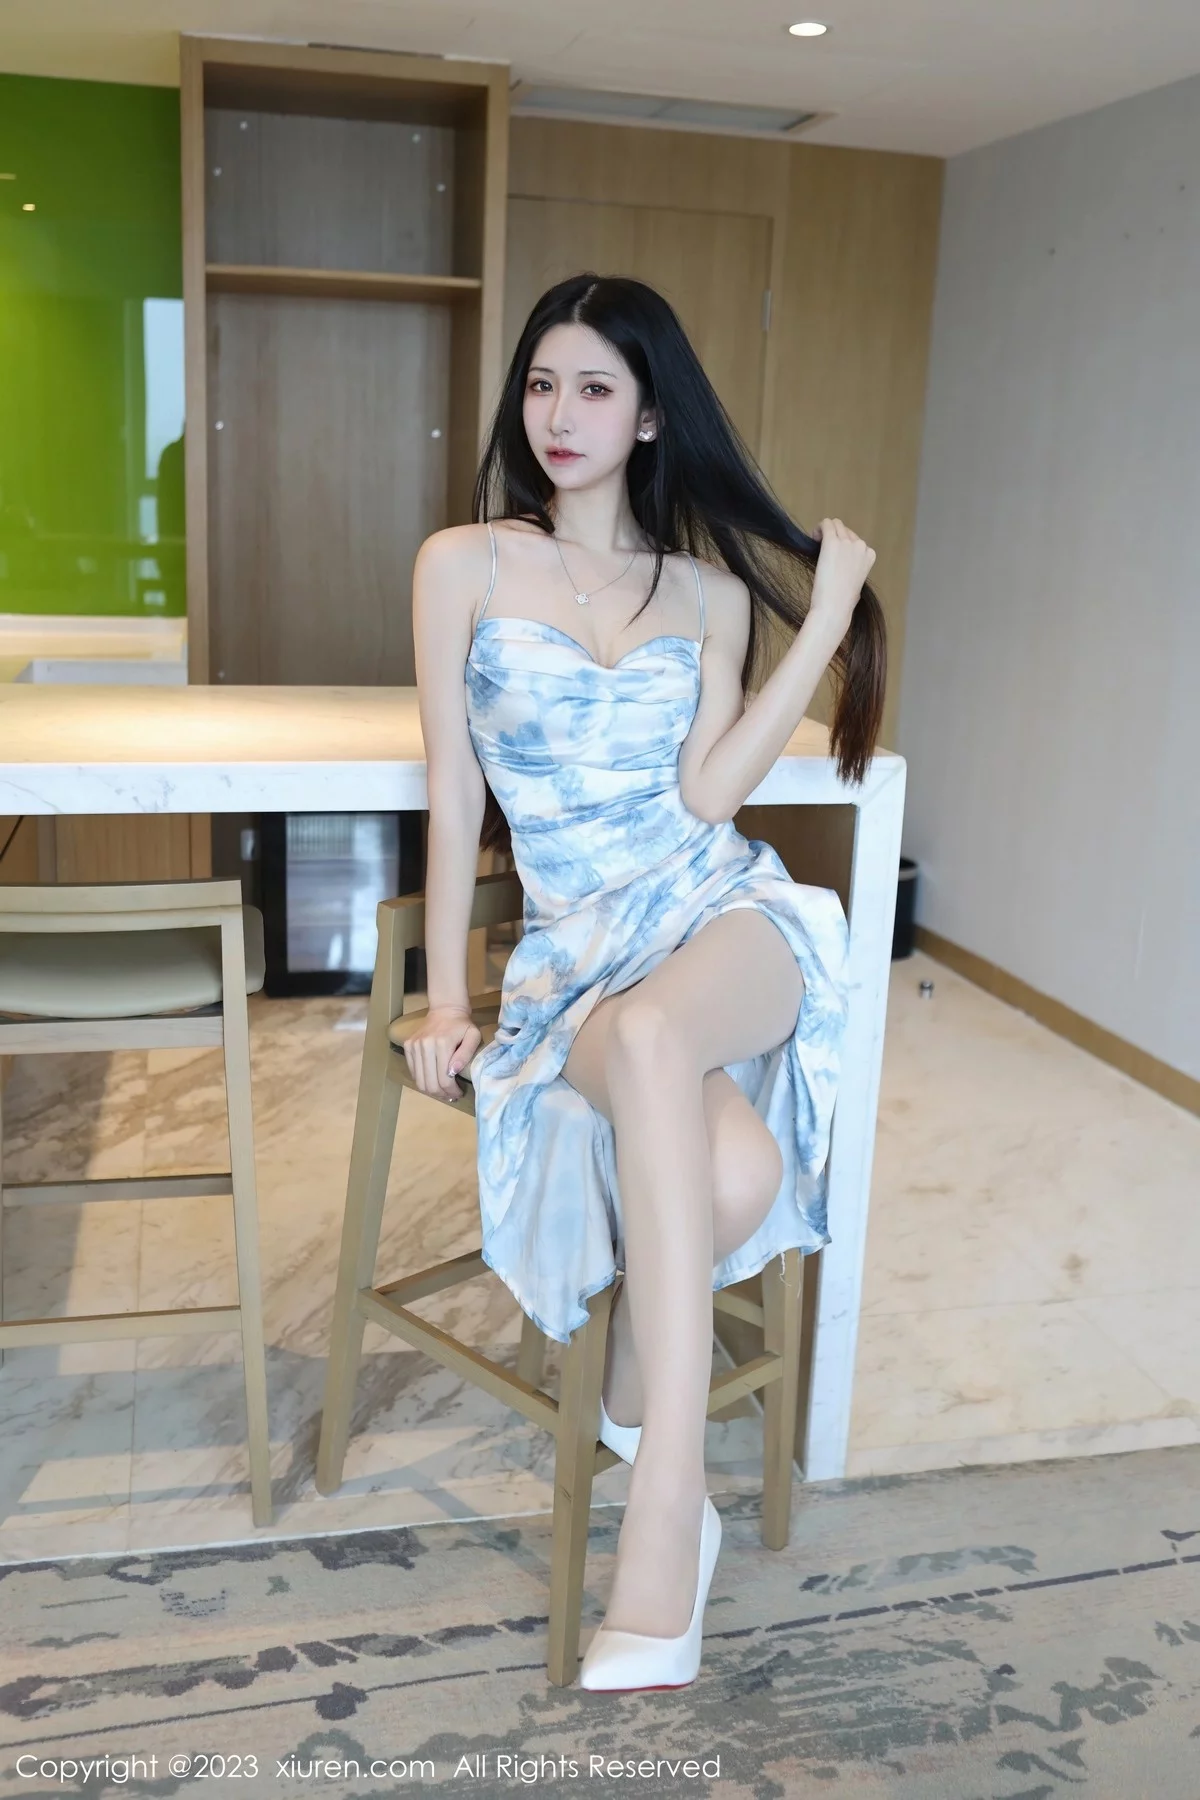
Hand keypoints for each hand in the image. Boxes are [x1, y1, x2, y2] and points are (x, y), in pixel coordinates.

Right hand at [401, 1003, 480, 1102]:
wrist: (445, 1009)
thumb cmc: (462, 1025)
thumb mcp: (473, 1036)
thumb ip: (465, 1054)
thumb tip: (453, 1072)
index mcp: (442, 1044)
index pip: (444, 1079)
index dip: (451, 1091)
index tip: (458, 1093)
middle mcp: (425, 1045)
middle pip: (430, 1083)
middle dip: (441, 1094)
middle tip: (450, 1095)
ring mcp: (414, 1046)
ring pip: (419, 1080)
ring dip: (431, 1090)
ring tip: (442, 1090)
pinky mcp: (408, 1046)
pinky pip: (413, 1071)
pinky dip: (422, 1079)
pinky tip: (432, 1079)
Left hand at [808, 517, 875, 639]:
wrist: (834, 607)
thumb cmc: (843, 602)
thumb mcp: (857, 585)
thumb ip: (855, 571)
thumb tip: (845, 568)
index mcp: (869, 555)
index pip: (855, 540)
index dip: (842, 546)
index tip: (833, 556)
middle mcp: (861, 546)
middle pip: (845, 530)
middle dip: (833, 536)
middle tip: (821, 550)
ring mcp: (847, 542)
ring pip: (835, 524)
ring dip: (825, 531)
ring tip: (816, 543)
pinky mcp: (832, 542)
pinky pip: (826, 523)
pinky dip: (818, 528)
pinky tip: (812, 538)